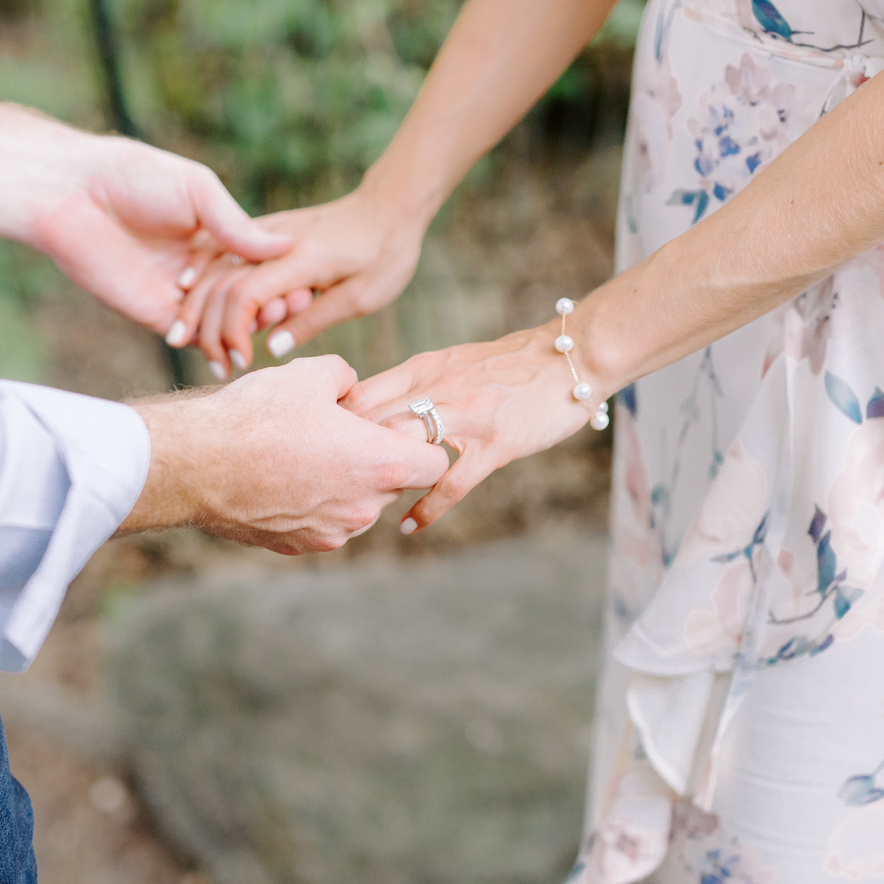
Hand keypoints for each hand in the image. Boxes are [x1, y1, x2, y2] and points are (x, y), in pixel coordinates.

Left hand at [0, 103, 291, 333]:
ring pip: (220, 322)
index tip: (307, 282)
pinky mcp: (153, 314)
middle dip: (270, 304)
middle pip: (245, 297)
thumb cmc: (134, 176)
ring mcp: (177, 294)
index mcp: (213, 234)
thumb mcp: (198, 191)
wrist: (73, 193)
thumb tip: (288, 245)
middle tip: (291, 307)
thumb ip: (237, 225)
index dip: (282, 276)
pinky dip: (211, 346)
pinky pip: (188, 338)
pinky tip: (233, 347)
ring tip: (267, 326)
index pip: (257, 264)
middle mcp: (199, 267)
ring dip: (245, 329)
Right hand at [120, 356, 450, 553]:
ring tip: (300, 454)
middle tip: (335, 433)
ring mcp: (331, 533)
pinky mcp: (299, 546)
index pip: (435, 464)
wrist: (195, 464)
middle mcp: (363, 508)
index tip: (393, 430)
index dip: (420, 444)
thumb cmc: (255, 415)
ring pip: (356, 506)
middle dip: (375, 460)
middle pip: (393, 485)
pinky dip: (311, 503)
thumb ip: (346, 376)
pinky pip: (321, 522)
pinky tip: (278, 476)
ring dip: (342, 484)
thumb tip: (351, 385)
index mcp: (380, 464)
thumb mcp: (309, 374)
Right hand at [171, 187, 431, 377]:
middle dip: (206, 326)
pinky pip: (222, 247)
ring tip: (182, 337)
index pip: (246, 295)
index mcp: (300, 260)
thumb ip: (314, 320)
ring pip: (215, 263)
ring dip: (195, 302)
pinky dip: (201, 271)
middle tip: (210, 364)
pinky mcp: (265, 228)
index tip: (239, 362)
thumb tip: (271, 348)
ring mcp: (267, 231)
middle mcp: (275, 241)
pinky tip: (185, 289)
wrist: (389, 206)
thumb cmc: (385, 253)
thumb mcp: (361, 297)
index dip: (233, 331)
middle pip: (221, 283)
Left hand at [346, 323, 596, 532]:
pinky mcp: (493, 443)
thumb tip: (373, 410)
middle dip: (344, 458)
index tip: (314, 454)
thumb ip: (413, 386)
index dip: (330, 427)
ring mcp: (464, 418)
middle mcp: (435, 391)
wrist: (568, 357)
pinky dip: (426, 508)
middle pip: (371, 425)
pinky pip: (450, 482)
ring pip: (404, 451)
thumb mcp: (450, 364)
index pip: (359, 396)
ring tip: (364, 508)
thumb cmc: (508, 366)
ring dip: (381, 482)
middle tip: (329, 491)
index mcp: (421, 370)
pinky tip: (409, 526)